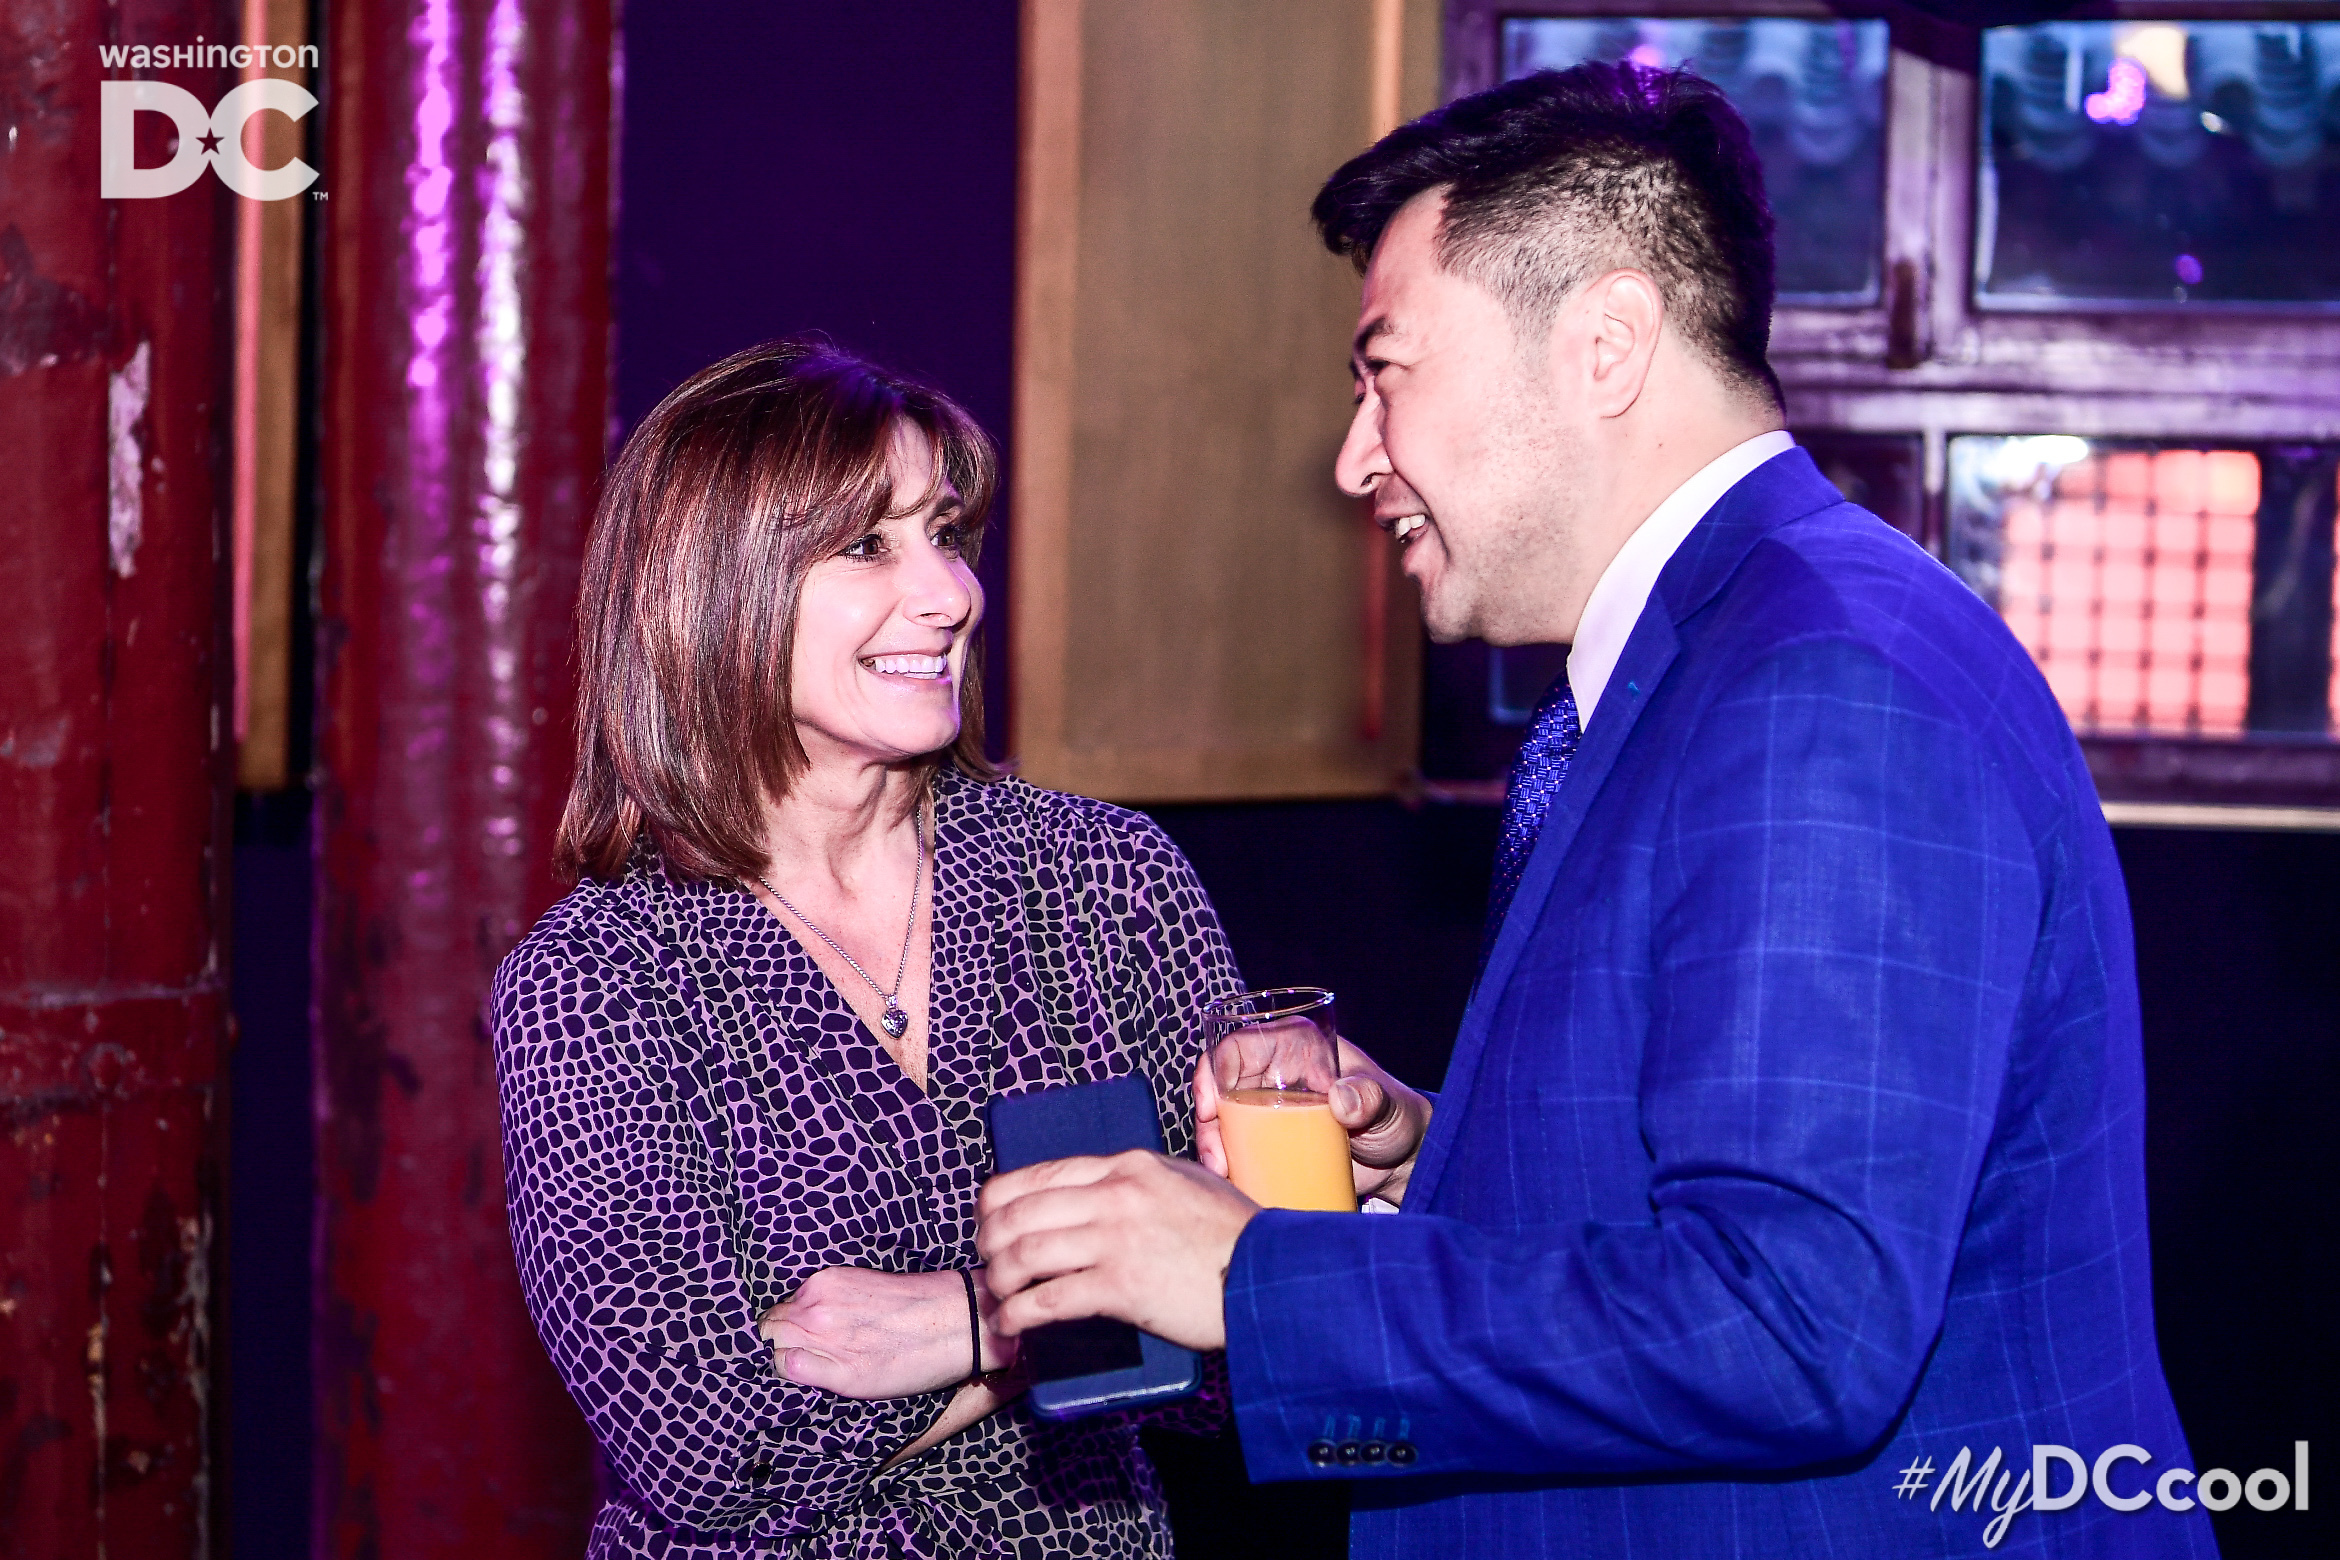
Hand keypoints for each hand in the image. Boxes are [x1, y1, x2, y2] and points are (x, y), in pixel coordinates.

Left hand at [758, 1267, 1016, 1399]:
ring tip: (820, 1363)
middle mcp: (818, 1307)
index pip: (781, 1306)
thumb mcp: (864, 1286)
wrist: (958, 1323)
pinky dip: (796, 1374)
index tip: (806, 1334)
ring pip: (776, 1348)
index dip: (790, 1323)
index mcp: (825, 1282)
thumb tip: (802, 1315)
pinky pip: (790, 1370)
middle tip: (813, 1351)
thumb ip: (830, 1298)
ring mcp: (827, 1339)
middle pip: (772, 1327)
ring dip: (790, 1356)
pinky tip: (820, 1375)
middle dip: (785, 1339)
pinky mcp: (841, 1372)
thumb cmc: (918, 1304)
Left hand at [976, 1150, 1257, 1351]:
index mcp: (1127, 1166)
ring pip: (1024, 1254)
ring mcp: (1116, 1239)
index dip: (997, 1203)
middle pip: (1019, 1213)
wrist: (1271, 1273)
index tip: (989, 1224)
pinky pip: (1048, 1299)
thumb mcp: (1186, 1179)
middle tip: (988, 1265)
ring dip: (999, 1281)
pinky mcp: (1121, 1287)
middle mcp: (1115, 1195)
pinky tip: (1013, 1327)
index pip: (1036, 1174)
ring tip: (999, 1299)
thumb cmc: (1234, 1233)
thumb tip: (1101, 1188)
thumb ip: (1141, 1178)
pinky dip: (1018, 1315)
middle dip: (990, 1243)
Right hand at [1195, 1034, 1433, 1205]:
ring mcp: (1271, 1113)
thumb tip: (1341, 1100)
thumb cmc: (1398, 1118)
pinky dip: (1229, 1167)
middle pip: (1221, 1088)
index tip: (1210, 1107)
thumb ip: (1369, 1098)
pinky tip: (1233, 1186)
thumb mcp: (1387, 1104)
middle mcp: (1276, 1076)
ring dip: (1213, 1147)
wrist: (1403, 1161)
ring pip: (1223, 1122)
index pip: (1239, 1045)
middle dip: (1207, 1121)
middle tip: (1217, 1158)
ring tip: (1224, 1175)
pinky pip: (1239, 1151)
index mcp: (1296, 1047)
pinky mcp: (1272, 1146)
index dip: (1214, 1069)